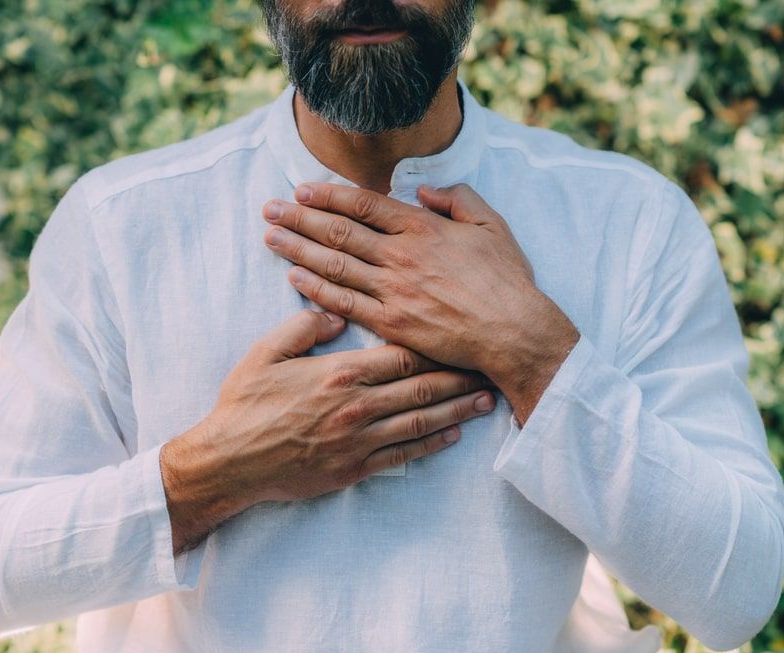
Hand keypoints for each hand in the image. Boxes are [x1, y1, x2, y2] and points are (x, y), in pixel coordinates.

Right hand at [160, 309, 495, 552]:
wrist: (228, 462)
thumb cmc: (244, 403)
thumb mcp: (265, 353)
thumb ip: (302, 326)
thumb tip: (337, 313)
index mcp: (339, 373)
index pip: (401, 355)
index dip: (435, 346)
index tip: (459, 336)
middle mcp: (357, 406)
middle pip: (421, 388)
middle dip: (459, 377)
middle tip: (490, 367)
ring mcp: (358, 441)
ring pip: (420, 422)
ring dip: (457, 411)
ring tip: (486, 401)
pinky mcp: (353, 468)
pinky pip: (402, 455)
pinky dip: (431, 445)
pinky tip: (453, 435)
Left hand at [260, 182, 578, 421]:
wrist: (514, 332)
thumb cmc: (506, 280)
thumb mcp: (491, 225)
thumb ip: (457, 199)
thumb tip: (422, 191)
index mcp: (423, 228)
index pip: (364, 204)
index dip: (328, 195)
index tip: (302, 189)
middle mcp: (401, 256)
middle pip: (339, 231)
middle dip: (300, 218)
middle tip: (269, 208)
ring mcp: (393, 291)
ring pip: (335, 264)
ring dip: (298, 248)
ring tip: (271, 236)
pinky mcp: (391, 324)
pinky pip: (344, 303)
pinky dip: (316, 289)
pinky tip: (295, 277)